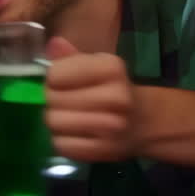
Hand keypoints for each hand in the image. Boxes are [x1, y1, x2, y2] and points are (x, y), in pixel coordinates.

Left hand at [44, 36, 140, 161]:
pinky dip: (62, 140)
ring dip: (55, 120)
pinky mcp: (103, 151)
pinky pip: (61, 145)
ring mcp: (111, 126)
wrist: (142, 121)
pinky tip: (75, 134)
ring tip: (69, 117)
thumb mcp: (95, 65)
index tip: (61, 81)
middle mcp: (116, 96)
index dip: (53, 78)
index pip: (55, 73)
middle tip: (65, 101)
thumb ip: (71, 56)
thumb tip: (53, 44)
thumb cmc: (111, 88)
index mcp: (111, 68)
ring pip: (54, 122)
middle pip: (52, 98)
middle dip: (52, 99)